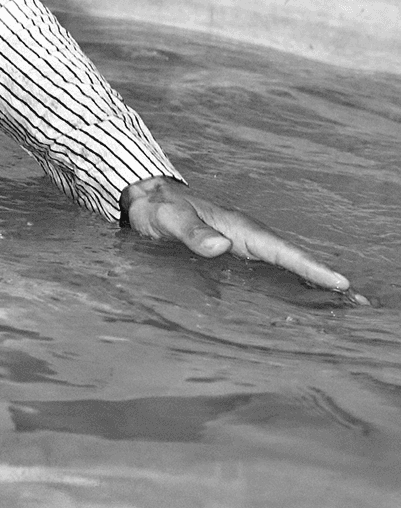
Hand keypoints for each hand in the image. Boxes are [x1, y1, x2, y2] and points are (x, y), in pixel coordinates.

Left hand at [120, 175, 350, 292]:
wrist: (147, 200)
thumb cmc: (161, 208)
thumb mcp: (172, 219)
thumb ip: (192, 233)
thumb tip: (221, 246)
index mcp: (240, 228)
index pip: (282, 250)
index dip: (310, 267)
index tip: (340, 282)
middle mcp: (247, 238)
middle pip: (293, 261)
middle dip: (324, 280)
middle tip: (360, 303)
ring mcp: (242, 247)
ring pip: (284, 268)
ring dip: (311, 285)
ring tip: (342, 307)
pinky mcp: (233, 256)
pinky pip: (267, 273)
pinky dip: (288, 285)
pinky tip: (299, 303)